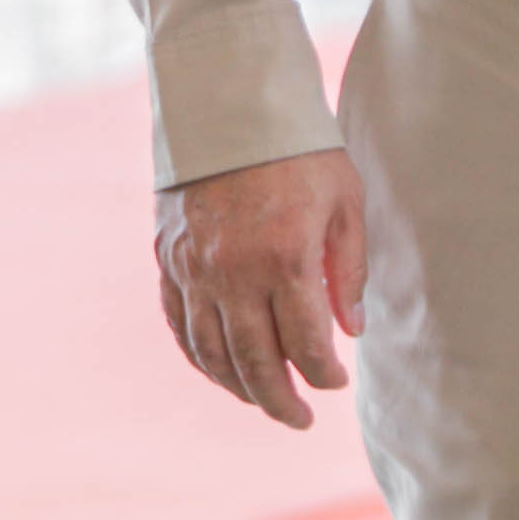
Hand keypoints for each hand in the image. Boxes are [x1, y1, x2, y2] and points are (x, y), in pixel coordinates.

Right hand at [155, 150, 364, 428]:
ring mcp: (193, 268)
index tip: (336, 382)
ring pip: (212, 352)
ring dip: (239, 387)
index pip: (306, 345)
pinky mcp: (167, 258)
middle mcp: (233, 272)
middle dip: (281, 401)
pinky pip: (180, 324)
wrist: (227, 100)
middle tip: (300, 419)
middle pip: (255, 363)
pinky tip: (220, 369)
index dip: (324, 375)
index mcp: (285, 258)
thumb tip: (351, 331)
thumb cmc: (298, 148)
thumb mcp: (344, 200)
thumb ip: (349, 271)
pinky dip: (200, 355)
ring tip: (264, 401)